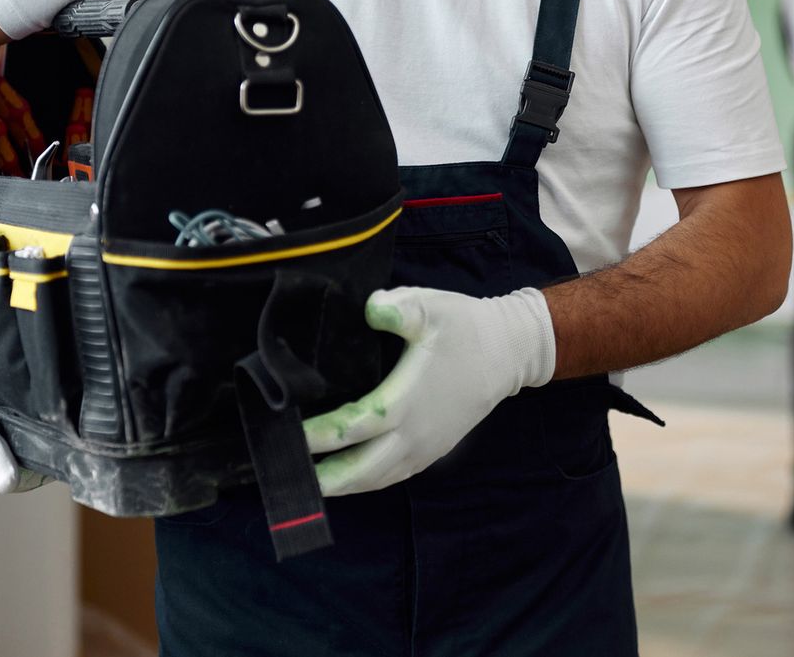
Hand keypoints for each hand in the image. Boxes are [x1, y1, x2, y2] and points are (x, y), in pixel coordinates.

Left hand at [303, 286, 554, 496]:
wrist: (507, 352)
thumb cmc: (465, 328)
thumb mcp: (433, 307)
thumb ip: (401, 308)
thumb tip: (372, 309)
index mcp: (406, 402)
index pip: (352, 427)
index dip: (317, 436)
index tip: (287, 434)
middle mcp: (413, 435)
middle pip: (359, 469)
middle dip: (321, 477)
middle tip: (285, 477)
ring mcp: (424, 448)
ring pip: (375, 479)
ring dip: (341, 485)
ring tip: (306, 484)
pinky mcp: (432, 451)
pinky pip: (392, 477)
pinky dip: (365, 482)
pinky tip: (347, 480)